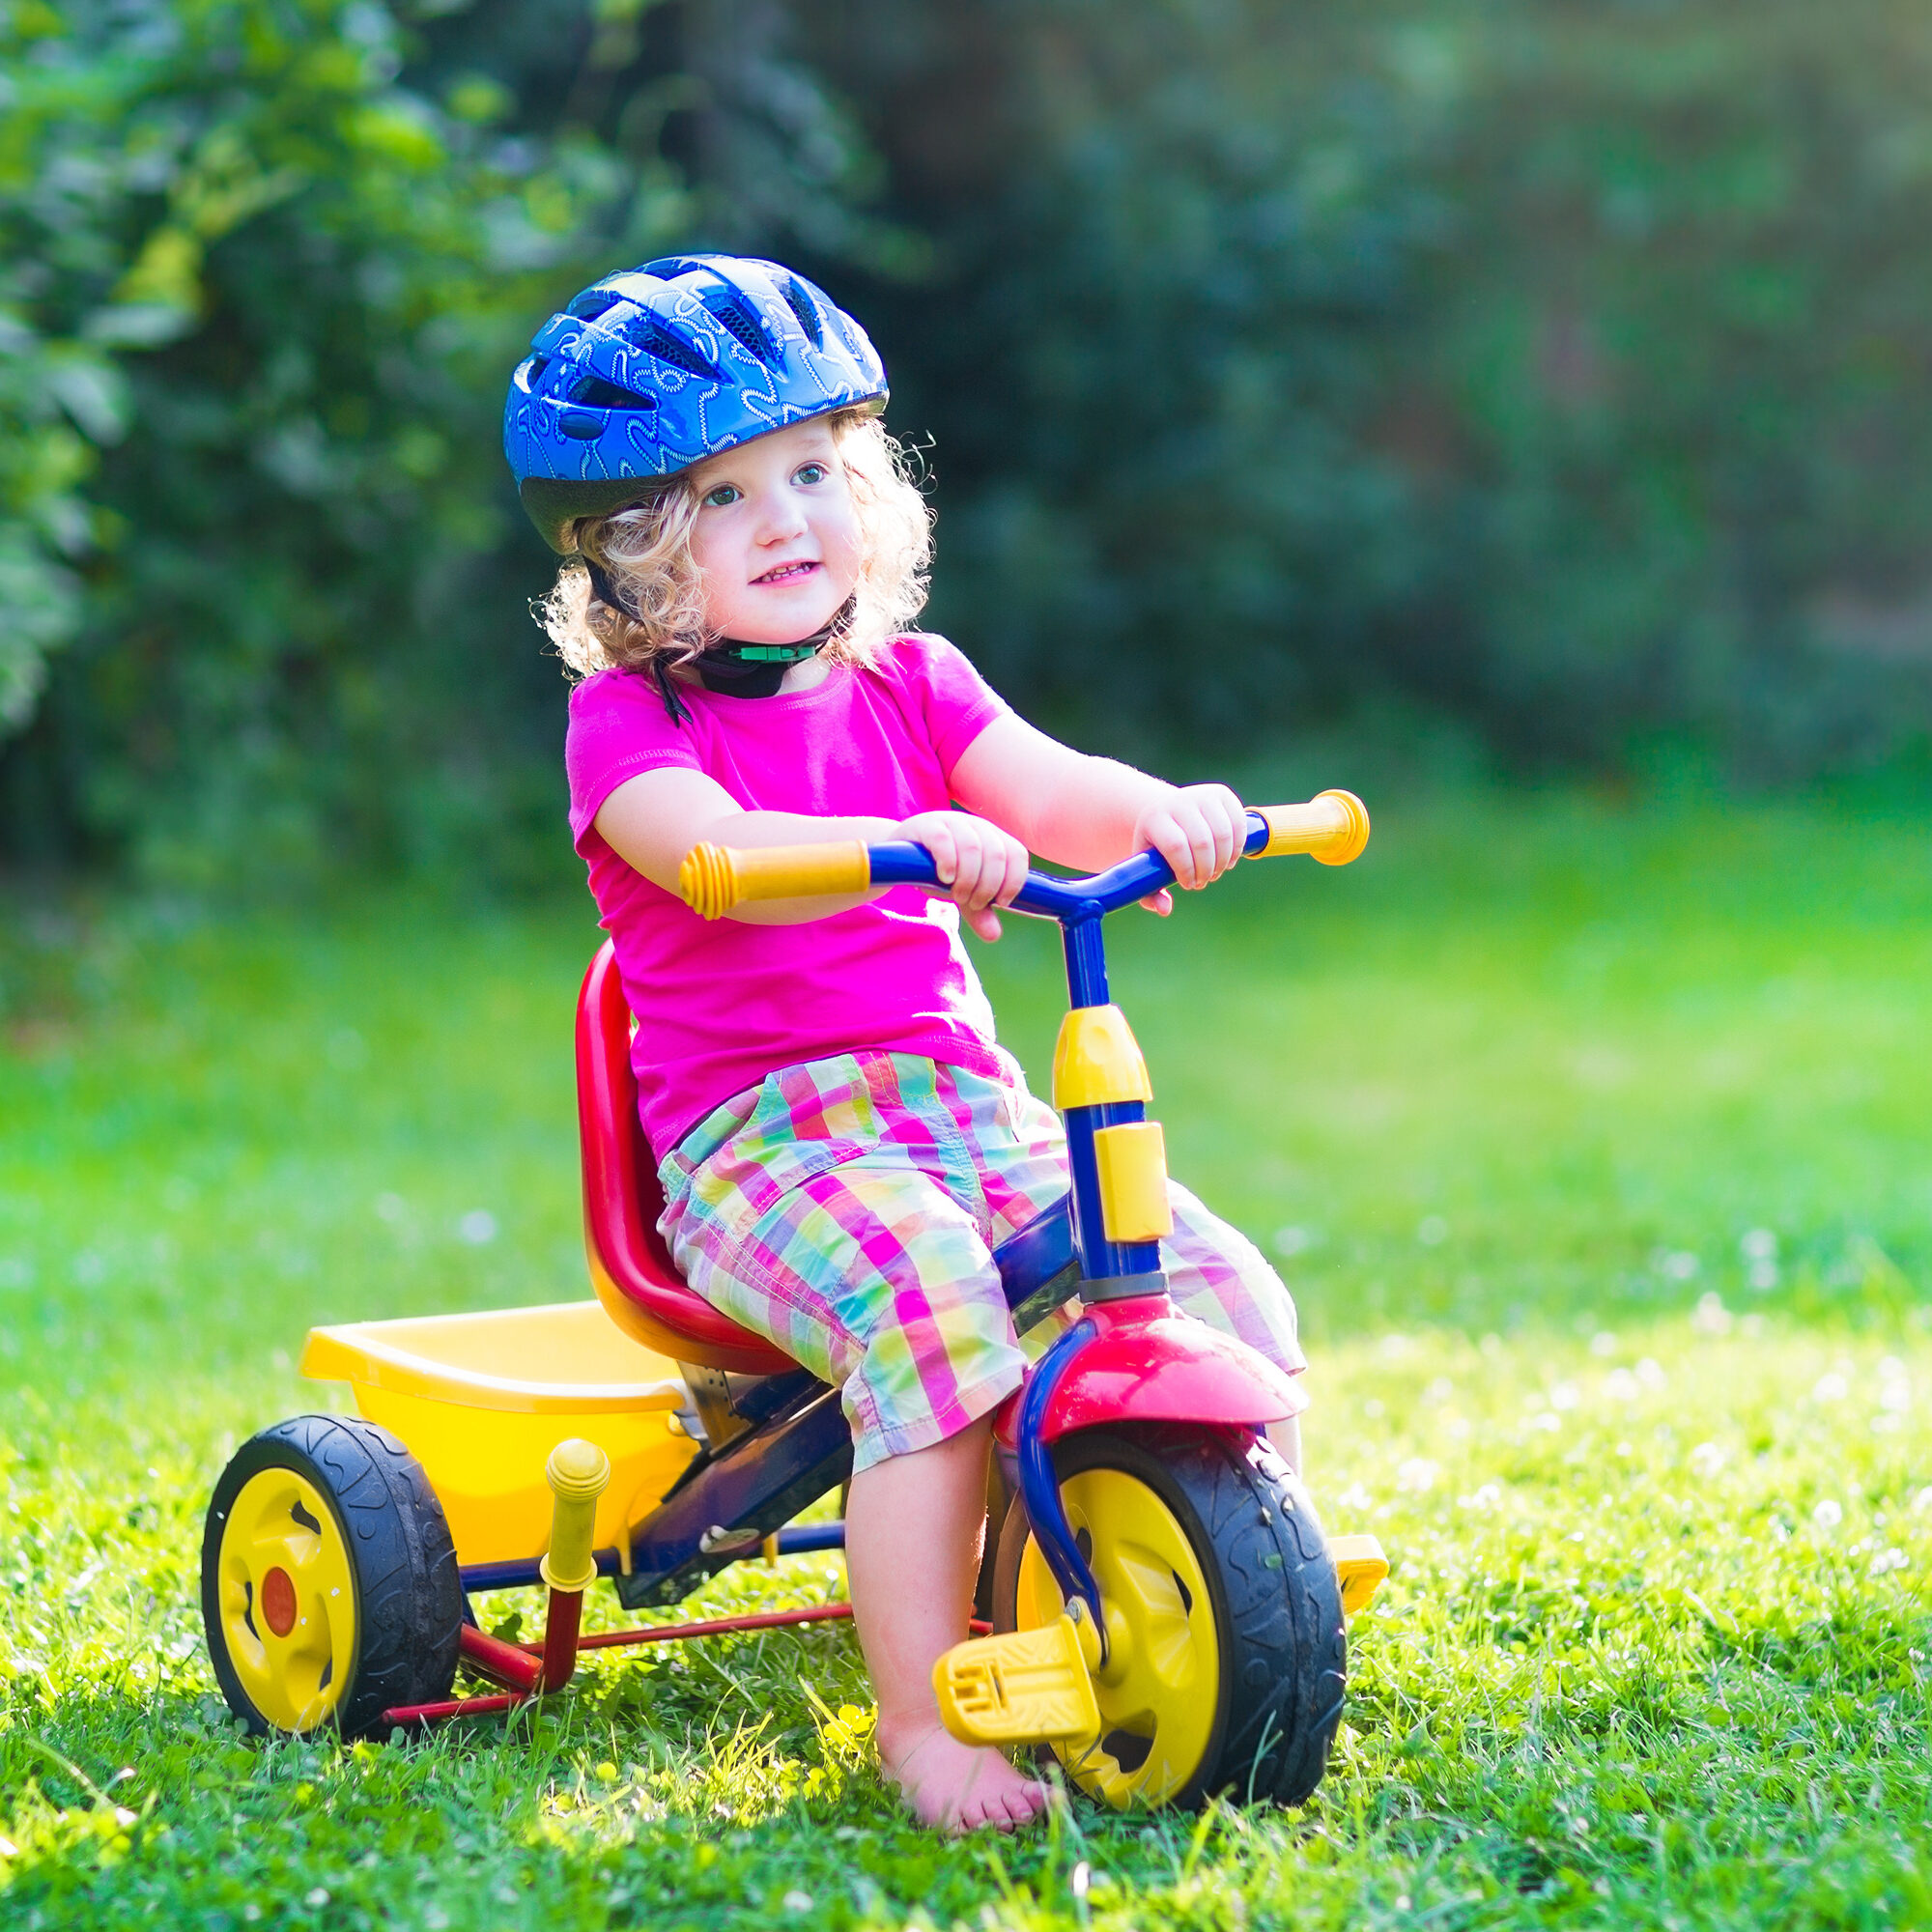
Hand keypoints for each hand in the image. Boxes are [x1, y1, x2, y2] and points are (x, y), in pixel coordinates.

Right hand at [894, 810, 1030, 940]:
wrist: (900, 855)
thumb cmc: (939, 871)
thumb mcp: (962, 893)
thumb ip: (979, 912)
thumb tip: (993, 935)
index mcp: (993, 838)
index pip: (1016, 854)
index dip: (1014, 881)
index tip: (1001, 903)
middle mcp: (977, 826)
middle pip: (996, 854)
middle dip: (987, 886)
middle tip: (973, 902)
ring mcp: (952, 822)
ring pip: (972, 848)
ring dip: (968, 879)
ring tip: (957, 896)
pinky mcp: (927, 825)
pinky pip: (943, 840)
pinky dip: (948, 862)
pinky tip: (944, 878)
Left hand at [1131, 783, 1247, 914]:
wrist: (1169, 811)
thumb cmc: (1157, 846)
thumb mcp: (1148, 867)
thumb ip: (1150, 894)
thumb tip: (1165, 909)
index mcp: (1155, 817)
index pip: (1176, 846)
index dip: (1186, 870)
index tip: (1189, 884)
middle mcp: (1179, 801)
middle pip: (1201, 842)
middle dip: (1206, 869)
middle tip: (1203, 881)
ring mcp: (1202, 794)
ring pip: (1223, 834)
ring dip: (1222, 861)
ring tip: (1215, 872)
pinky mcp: (1222, 794)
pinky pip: (1238, 824)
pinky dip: (1237, 847)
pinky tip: (1228, 860)